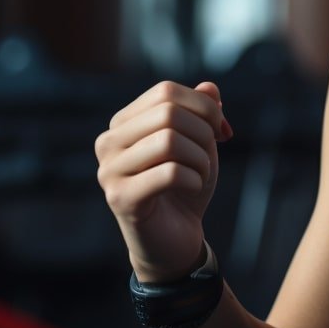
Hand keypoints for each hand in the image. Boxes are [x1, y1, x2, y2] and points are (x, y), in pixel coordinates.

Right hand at [95, 80, 232, 282]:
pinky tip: (192, 188)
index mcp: (123, 123)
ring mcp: (108, 171)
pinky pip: (170, 173)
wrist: (175, 239)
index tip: (221, 131)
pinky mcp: (120, 199)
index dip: (204, 106)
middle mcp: (108, 142)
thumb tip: (210, 89)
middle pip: (168, 113)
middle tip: (209, 156)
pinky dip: (195, 179)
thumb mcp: (200, 141)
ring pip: (170, 141)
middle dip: (204, 132)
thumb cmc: (184, 185)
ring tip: (200, 173)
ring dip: (200, 158)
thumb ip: (202, 110)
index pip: (166, 91)